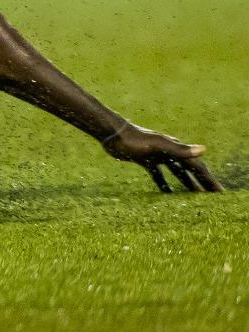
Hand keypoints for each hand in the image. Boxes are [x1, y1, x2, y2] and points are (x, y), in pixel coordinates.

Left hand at [102, 122, 222, 192]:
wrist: (112, 133)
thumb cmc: (135, 139)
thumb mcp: (158, 145)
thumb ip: (180, 149)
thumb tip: (204, 149)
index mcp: (175, 149)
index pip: (198, 167)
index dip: (209, 180)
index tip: (220, 193)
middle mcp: (169, 151)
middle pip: (190, 170)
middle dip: (202, 183)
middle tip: (214, 197)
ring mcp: (157, 155)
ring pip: (176, 172)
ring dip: (187, 183)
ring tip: (196, 197)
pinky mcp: (145, 159)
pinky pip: (158, 174)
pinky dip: (164, 183)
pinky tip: (167, 193)